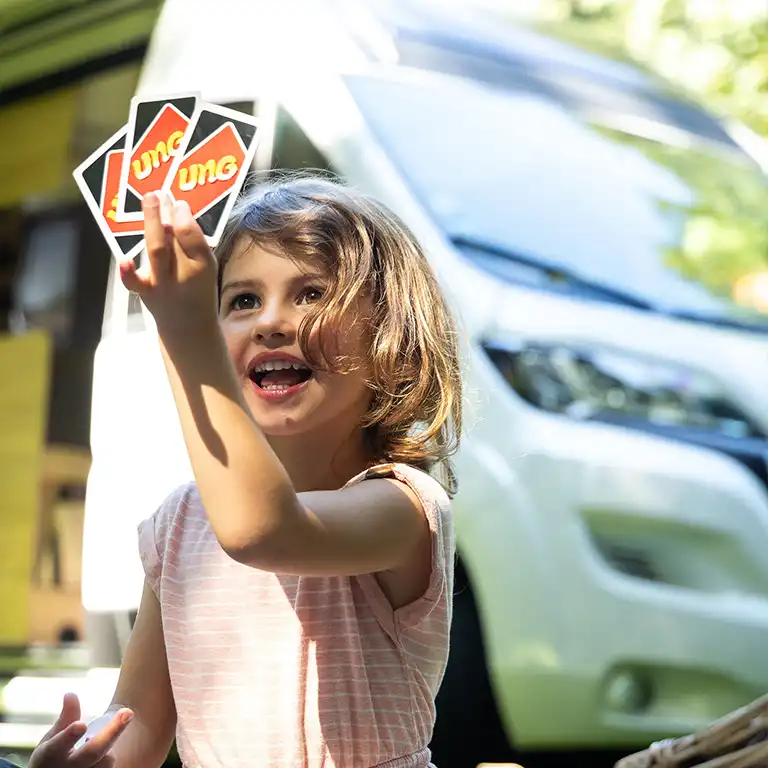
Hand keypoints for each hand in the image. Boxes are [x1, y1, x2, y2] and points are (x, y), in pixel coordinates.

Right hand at [29, 694, 132, 767]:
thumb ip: (66, 717)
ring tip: (97, 745)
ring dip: (110, 750)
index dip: (69, 736)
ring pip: (106, 762)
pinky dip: (110, 759)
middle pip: (93, 752)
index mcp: (49, 756)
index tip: (82, 725)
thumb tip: (71, 693)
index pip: (57, 746)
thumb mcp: (52, 738)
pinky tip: (106, 755)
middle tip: (128, 711)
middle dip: (112, 732)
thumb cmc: (53, 757)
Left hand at [120, 191, 218, 333]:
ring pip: (155, 251)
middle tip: (158, 194)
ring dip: (151, 224)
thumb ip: (191, 242)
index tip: (179, 203)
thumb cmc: (197, 289)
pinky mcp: (145, 291)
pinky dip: (128, 272)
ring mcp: (163, 284)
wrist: (189, 327)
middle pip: (172, 241)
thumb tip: (173, 209)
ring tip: (149, 201)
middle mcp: (183, 275)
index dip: (184, 217)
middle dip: (164, 215)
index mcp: (203, 266)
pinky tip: (123, 259)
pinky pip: (135, 282)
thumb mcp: (205, 266)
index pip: (192, 237)